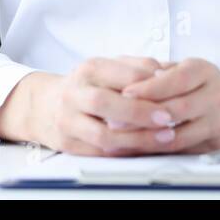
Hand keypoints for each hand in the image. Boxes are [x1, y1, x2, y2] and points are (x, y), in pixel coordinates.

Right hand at [25, 56, 185, 155]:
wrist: (45, 105)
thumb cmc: (87, 85)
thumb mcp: (110, 67)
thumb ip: (139, 67)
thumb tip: (169, 72)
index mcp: (90, 69)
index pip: (123, 74)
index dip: (150, 85)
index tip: (175, 93)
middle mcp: (75, 93)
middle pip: (106, 103)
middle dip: (140, 113)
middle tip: (167, 119)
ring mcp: (68, 120)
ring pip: (102, 134)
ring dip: (136, 139)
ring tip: (163, 138)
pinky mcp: (68, 144)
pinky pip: (100, 152)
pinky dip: (125, 152)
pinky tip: (145, 149)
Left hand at [117, 59, 219, 153]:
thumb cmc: (202, 83)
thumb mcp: (185, 68)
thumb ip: (158, 72)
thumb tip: (126, 79)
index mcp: (204, 71)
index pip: (176, 79)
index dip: (149, 88)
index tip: (124, 93)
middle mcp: (216, 95)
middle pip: (178, 109)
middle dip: (143, 117)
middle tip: (114, 121)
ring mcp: (219, 121)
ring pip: (179, 135)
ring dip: (147, 139)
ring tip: (121, 140)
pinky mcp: (216, 144)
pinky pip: (183, 151)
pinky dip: (158, 151)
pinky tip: (139, 149)